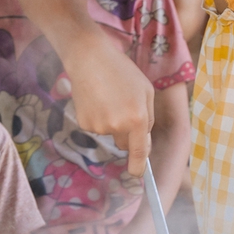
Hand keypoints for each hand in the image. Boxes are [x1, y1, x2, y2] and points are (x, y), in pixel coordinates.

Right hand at [63, 39, 155, 176]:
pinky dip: (98, 117)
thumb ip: (148, 118)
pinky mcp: (84, 123)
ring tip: (108, 97)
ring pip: (110, 133)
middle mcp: (118, 126)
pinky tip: (96, 99)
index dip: (138, 166)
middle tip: (124, 108)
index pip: (139, 152)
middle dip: (128, 135)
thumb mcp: (146, 90)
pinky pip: (97, 127)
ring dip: (112, 122)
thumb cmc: (122, 71)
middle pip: (125, 144)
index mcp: (137, 118)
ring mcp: (99, 126)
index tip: (138, 174)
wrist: (89, 58)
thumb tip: (143, 141)